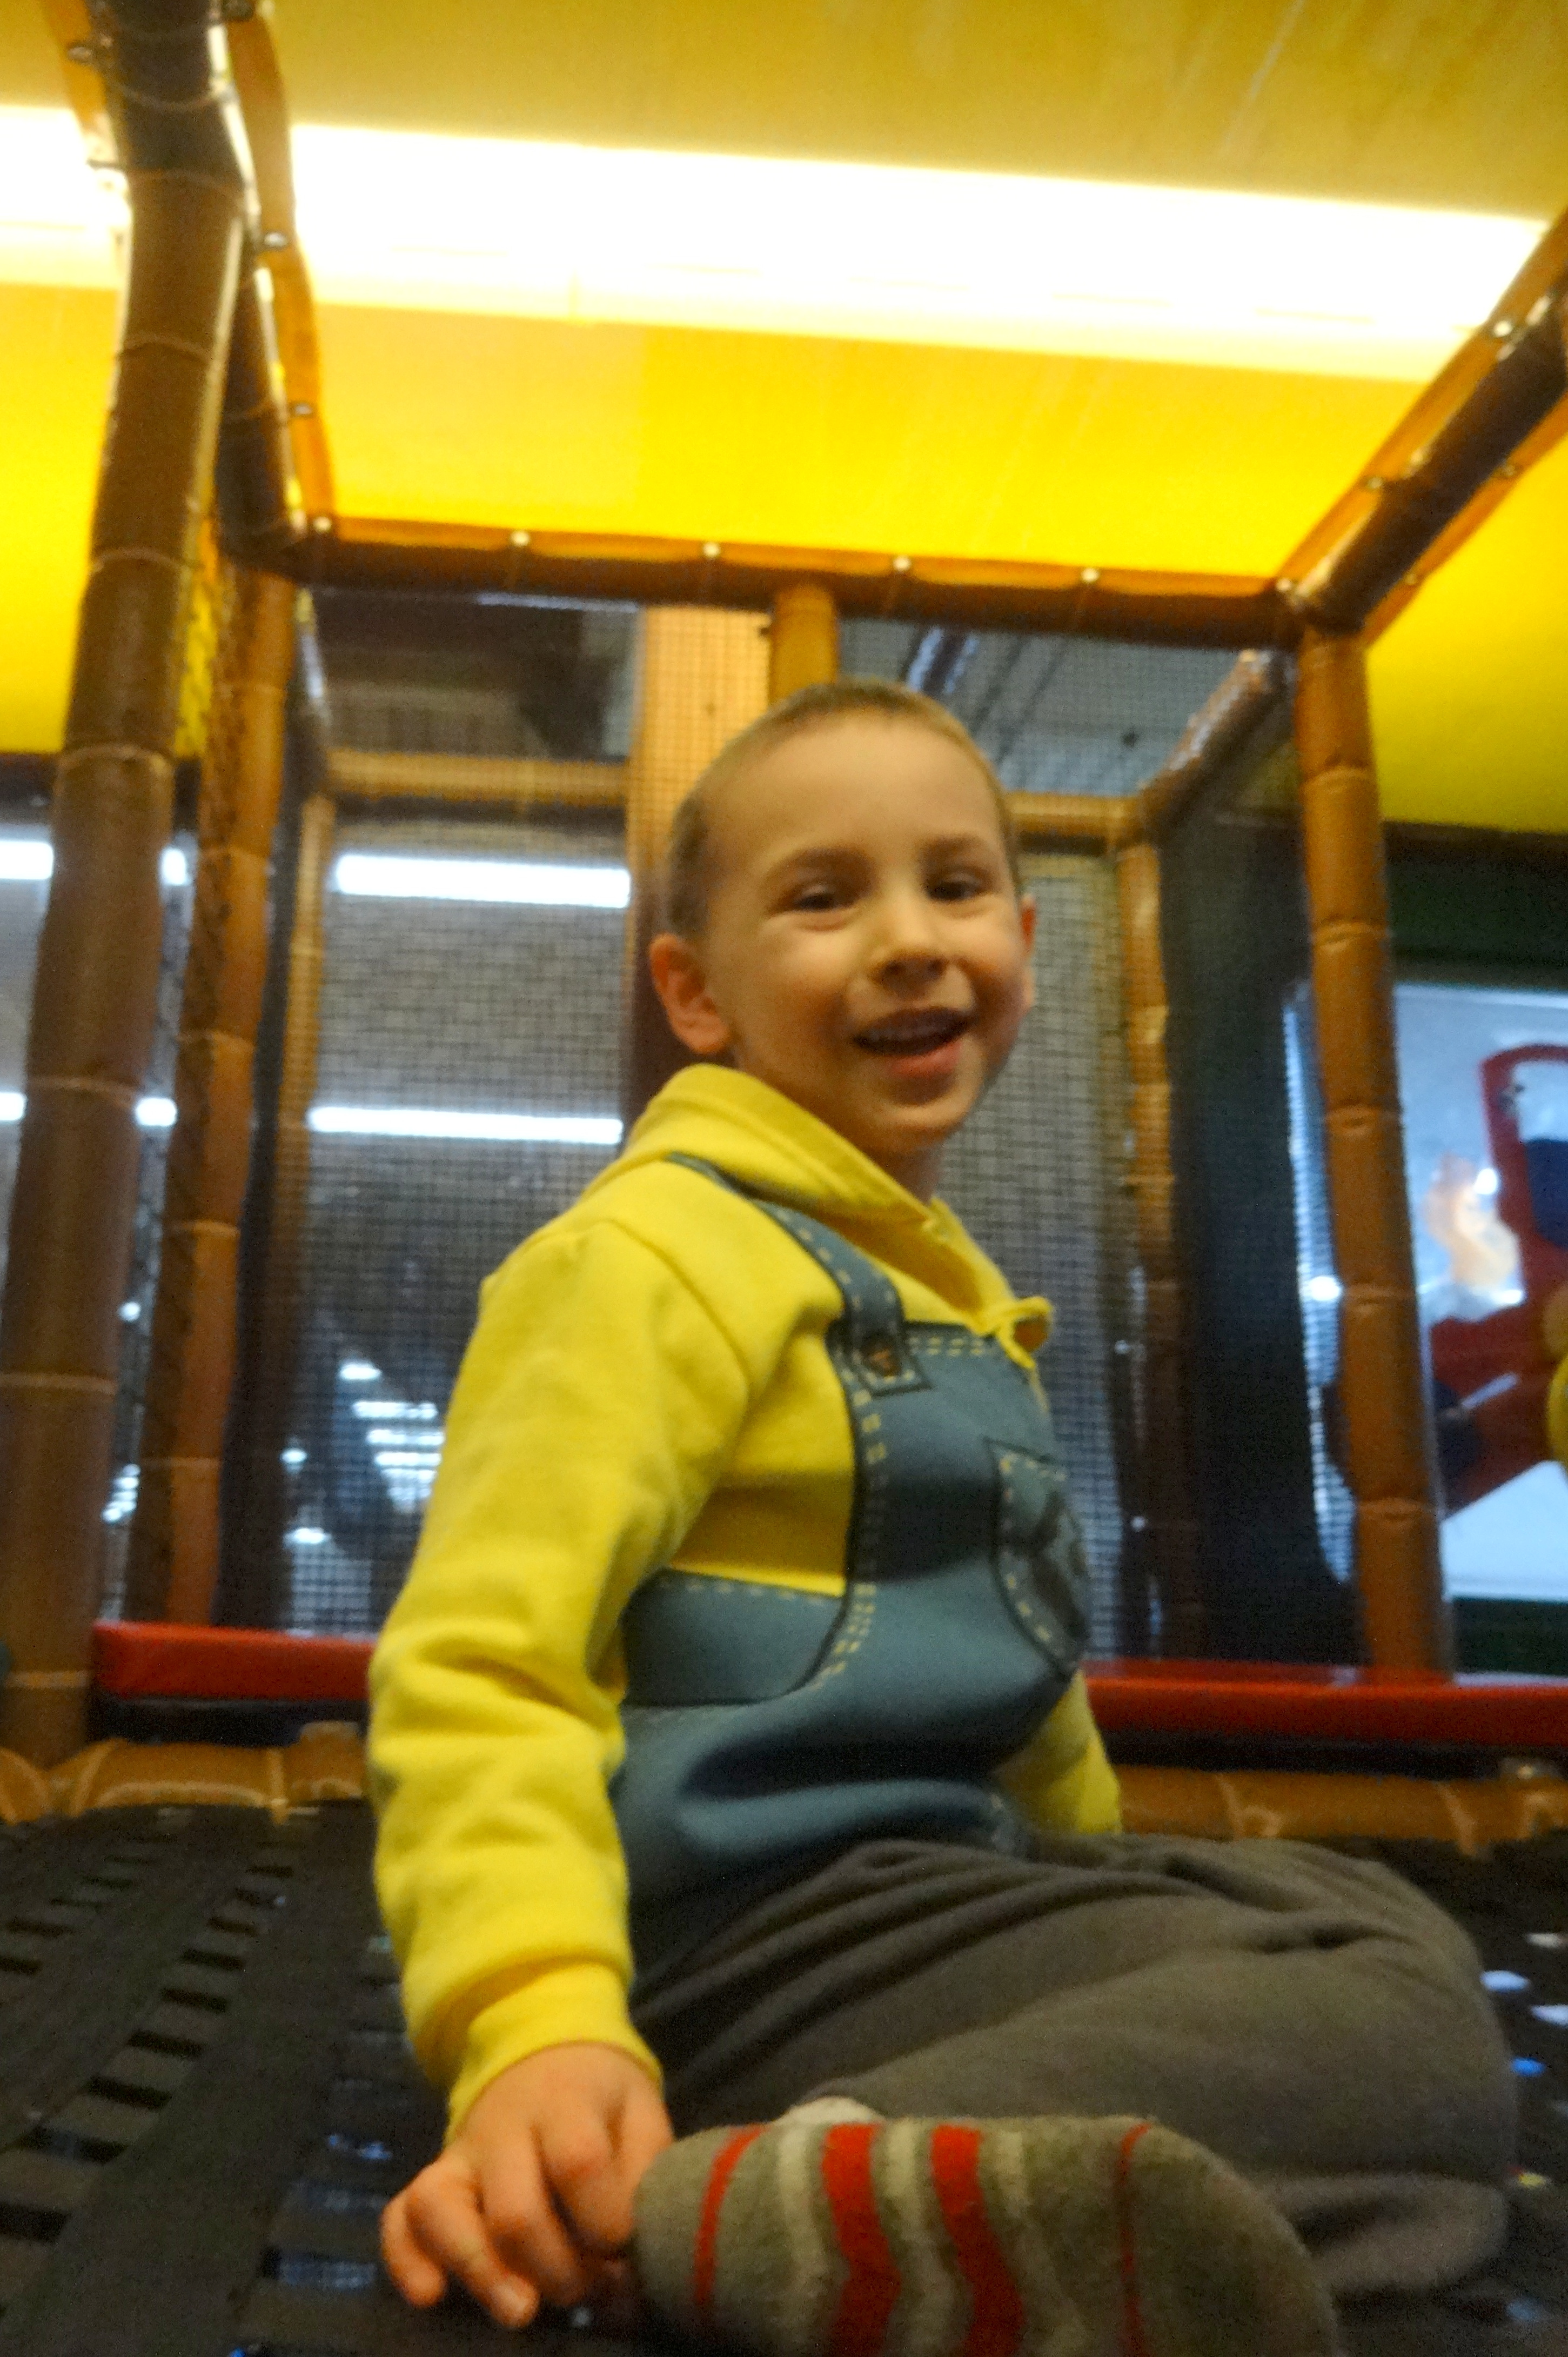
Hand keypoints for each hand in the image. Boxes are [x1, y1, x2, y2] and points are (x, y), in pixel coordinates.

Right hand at [381, 2041, 674, 2329]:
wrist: (545, 2059)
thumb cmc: (601, 2103)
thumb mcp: (641, 2118)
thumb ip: (641, 2184)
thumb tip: (629, 2270)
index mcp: (565, 2102)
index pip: (579, 2163)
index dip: (606, 2222)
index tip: (625, 2248)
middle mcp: (502, 2128)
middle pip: (515, 2209)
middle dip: (555, 2270)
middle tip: (587, 2291)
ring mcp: (457, 2156)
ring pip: (440, 2210)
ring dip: (482, 2273)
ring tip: (521, 2313)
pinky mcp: (431, 2181)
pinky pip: (398, 2218)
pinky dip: (405, 2260)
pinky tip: (432, 2298)